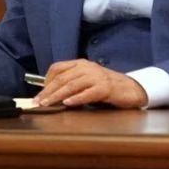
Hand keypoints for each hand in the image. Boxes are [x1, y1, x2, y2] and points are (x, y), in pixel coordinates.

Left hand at [33, 59, 147, 108]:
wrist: (130, 88)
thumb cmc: (105, 86)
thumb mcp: (86, 81)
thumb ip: (71, 84)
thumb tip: (50, 95)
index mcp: (81, 64)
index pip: (57, 68)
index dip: (46, 80)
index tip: (39, 94)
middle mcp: (88, 67)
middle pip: (62, 78)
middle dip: (48, 91)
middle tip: (38, 102)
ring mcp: (97, 77)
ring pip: (72, 85)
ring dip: (57, 95)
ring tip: (47, 104)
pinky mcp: (106, 88)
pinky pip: (88, 93)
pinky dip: (77, 98)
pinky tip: (68, 103)